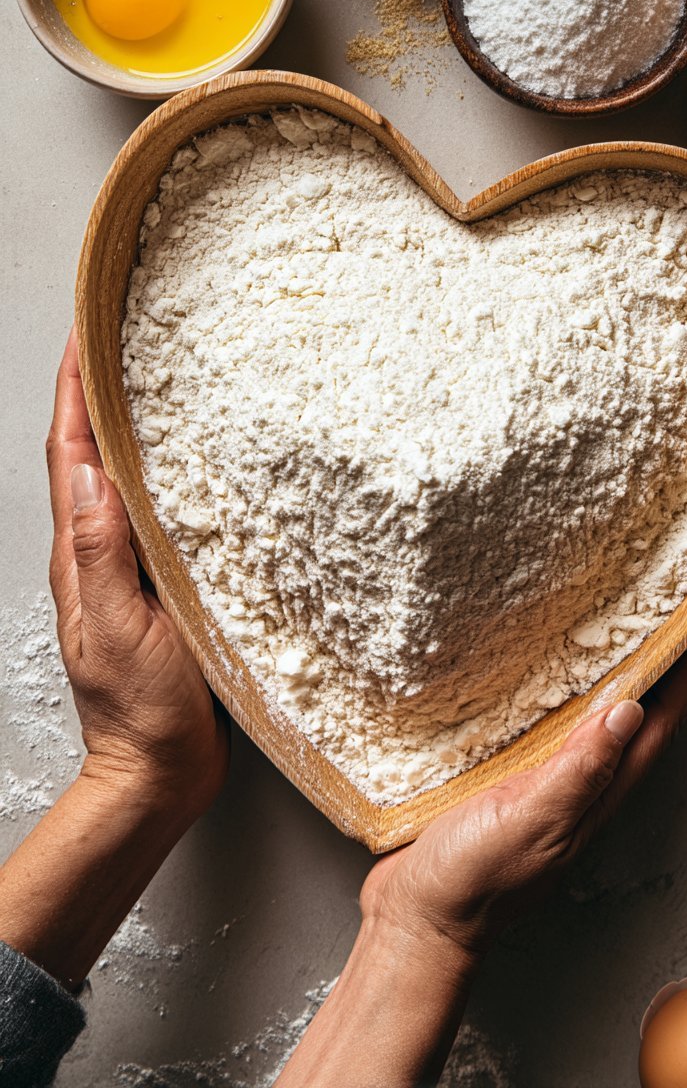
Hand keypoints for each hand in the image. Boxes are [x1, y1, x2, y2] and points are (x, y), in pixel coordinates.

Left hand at [0, 329, 230, 991]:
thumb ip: (103, 555)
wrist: (156, 774)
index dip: (77, 390)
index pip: (72, 455)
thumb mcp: (119, 630)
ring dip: (130, 424)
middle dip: (100, 390)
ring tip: (157, 378)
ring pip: (124, 479)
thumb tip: (90, 475)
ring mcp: (130, 569)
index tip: (88, 333)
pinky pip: (158, 514)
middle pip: (91, 453)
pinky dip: (165, 474)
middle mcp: (100, 553)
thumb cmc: (140, 713)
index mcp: (82, 555)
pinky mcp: (163, 587)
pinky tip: (193, 463)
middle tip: (123, 336)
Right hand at [362, 595, 686, 961]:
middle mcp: (586, 777)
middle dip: (670, 643)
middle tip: (681, 583)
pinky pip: (552, 710)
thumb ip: (578, 771)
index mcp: (601, 789)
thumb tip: (630, 709)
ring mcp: (550, 773)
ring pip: (599, 700)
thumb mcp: (529, 821)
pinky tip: (549, 653)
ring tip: (628, 600)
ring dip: (620, 653)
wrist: (418, 918)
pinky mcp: (511, 767)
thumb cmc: (474, 881)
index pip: (666, 711)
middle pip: (644, 699)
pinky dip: (563, 676)